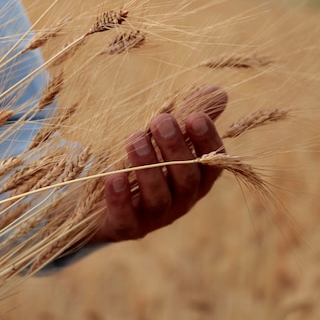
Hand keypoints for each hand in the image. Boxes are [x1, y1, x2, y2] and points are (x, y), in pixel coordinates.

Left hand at [90, 87, 227, 242]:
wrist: (101, 201)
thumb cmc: (144, 162)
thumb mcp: (164, 139)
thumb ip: (189, 116)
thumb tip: (218, 92)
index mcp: (195, 179)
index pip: (212, 164)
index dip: (206, 141)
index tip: (195, 116)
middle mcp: (181, 201)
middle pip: (186, 179)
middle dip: (175, 148)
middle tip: (160, 120)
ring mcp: (154, 217)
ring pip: (158, 197)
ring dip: (148, 166)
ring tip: (134, 138)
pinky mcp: (126, 227)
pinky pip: (126, 216)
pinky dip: (120, 198)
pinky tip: (114, 176)